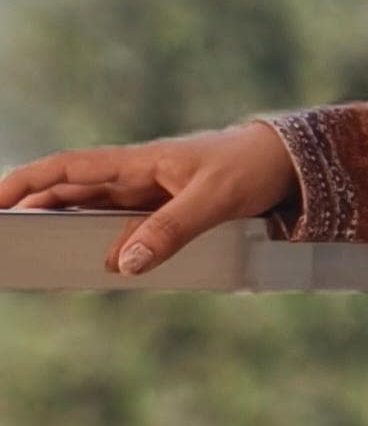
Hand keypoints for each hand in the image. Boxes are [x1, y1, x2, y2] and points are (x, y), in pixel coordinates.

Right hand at [0, 121, 296, 277]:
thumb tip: (124, 264)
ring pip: (90, 210)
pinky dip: (100, 243)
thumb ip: (171, 231)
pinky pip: (120, 227)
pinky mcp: (160, 210)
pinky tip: (91, 264)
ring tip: (35, 256)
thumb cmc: (247, 169)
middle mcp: (132, 175)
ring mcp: (144, 193)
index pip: (67, 168)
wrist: (282, 162)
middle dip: (31, 209)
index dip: (27, 182)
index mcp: (136, 162)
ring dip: (61, 228)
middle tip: (7, 241)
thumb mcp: (214, 201)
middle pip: (68, 192)